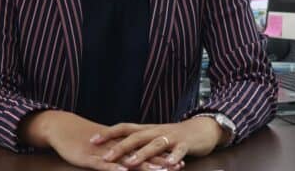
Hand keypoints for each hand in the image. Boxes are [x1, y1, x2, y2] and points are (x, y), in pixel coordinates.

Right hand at [19, 110, 180, 170]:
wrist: (63, 128)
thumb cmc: (84, 139)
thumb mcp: (106, 146)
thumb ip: (120, 151)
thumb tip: (134, 159)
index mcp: (122, 143)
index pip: (146, 150)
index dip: (163, 156)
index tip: (180, 161)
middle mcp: (116, 146)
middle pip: (142, 154)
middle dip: (160, 161)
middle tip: (179, 166)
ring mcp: (104, 152)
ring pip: (127, 159)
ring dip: (144, 166)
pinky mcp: (89, 158)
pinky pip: (104, 164)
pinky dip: (115, 167)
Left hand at [92, 117, 225, 168]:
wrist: (202, 129)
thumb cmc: (175, 135)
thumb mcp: (155, 136)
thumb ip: (139, 141)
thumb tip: (115, 147)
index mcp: (148, 129)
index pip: (125, 128)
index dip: (109, 133)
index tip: (92, 140)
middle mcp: (157, 131)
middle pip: (136, 137)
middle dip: (120, 147)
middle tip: (105, 157)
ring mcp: (171, 137)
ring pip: (155, 145)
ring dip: (142, 154)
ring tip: (129, 164)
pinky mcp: (185, 144)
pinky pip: (178, 151)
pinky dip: (173, 157)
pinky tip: (169, 165)